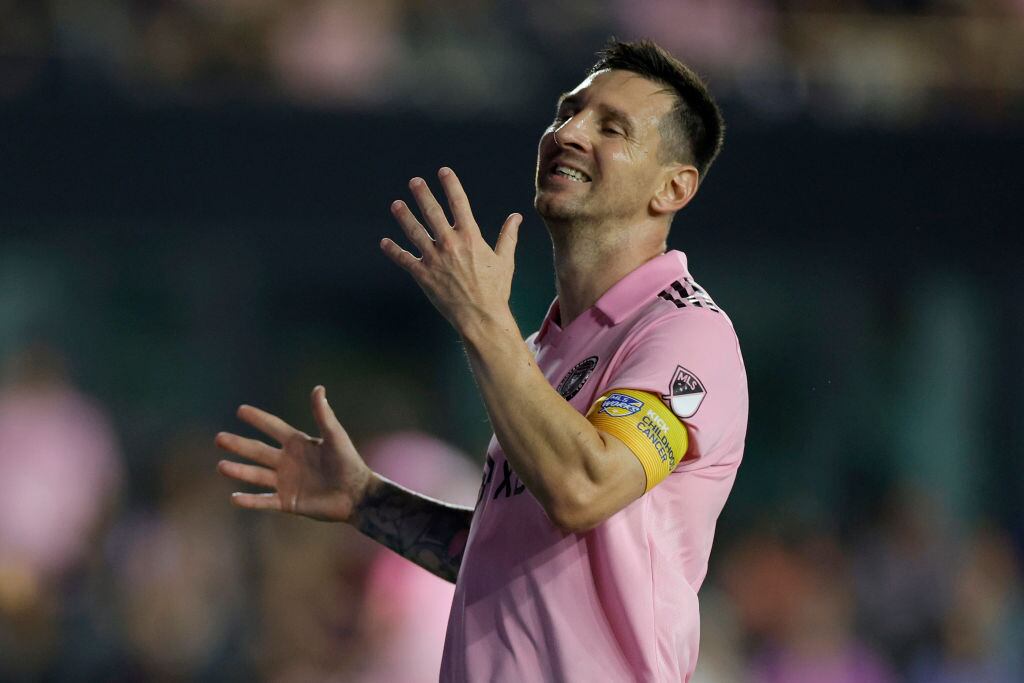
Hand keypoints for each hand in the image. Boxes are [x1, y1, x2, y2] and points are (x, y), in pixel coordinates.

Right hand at [215, 385, 371, 522]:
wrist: (357, 495)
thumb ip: (324, 414)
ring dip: (239, 470)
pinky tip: (234, 498)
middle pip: (258, 451)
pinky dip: (249, 501)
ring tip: (221, 466)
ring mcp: (286, 482)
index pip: (273, 427)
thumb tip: (318, 388)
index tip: (241, 410)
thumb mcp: (335, 437)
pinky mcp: (288, 502)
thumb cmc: (349, 463)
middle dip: (238, 444)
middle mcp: (288, 461)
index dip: (258, 419)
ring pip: (256, 475)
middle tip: (218, 438)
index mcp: (298, 444)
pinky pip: (264, 501)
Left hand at [380, 167, 522, 332]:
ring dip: (404, 217)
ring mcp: (434, 259)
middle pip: (432, 212)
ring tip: (396, 204)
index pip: (459, 203)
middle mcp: (450, 244)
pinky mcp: (423, 275)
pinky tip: (384, 242)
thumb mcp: (505, 260)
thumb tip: (516, 217)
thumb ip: (508, 236)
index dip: (450, 185)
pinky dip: (393, 251)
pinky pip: (404, 259)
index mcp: (470, 237)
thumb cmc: (495, 289)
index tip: (443, 171)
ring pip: (414, 232)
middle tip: (414, 182)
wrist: (481, 316)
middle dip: (422, 195)